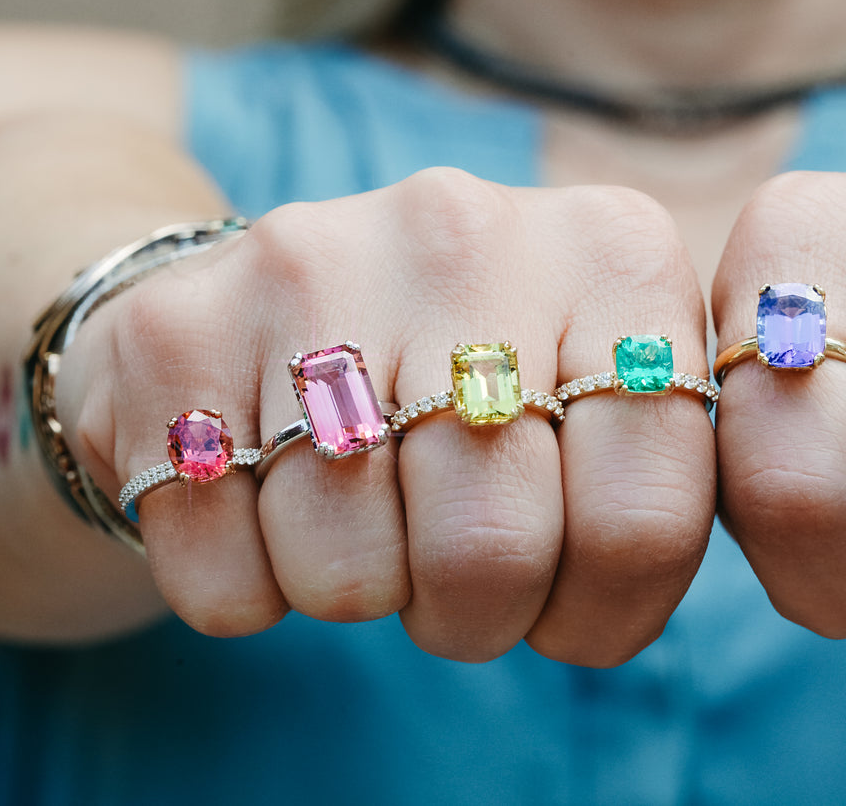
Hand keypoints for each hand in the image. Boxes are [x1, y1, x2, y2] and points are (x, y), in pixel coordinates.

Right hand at [57, 168, 714, 665]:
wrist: (265, 299)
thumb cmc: (469, 373)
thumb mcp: (599, 383)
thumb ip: (666, 458)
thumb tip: (667, 556)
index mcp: (614, 248)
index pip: (647, 515)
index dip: (610, 605)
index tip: (575, 602)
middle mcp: (469, 231)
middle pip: (495, 551)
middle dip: (481, 613)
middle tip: (463, 580)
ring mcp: (313, 266)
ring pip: (353, 572)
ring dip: (365, 593)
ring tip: (369, 522)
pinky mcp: (177, 331)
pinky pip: (226, 574)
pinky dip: (249, 584)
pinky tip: (267, 505)